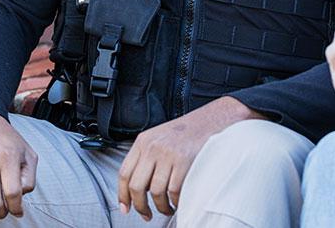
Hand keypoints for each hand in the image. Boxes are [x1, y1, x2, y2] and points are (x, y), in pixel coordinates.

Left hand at [117, 95, 259, 219]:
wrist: (211, 119)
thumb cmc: (185, 133)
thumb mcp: (159, 138)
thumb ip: (145, 158)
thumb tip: (134, 191)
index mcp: (143, 141)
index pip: (124, 173)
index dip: (123, 195)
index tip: (126, 208)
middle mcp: (153, 146)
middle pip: (137, 186)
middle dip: (140, 206)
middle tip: (147, 215)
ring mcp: (168, 153)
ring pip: (156, 192)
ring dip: (161, 207)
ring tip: (167, 208)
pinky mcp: (184, 160)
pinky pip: (174, 191)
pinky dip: (176, 201)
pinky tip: (179, 201)